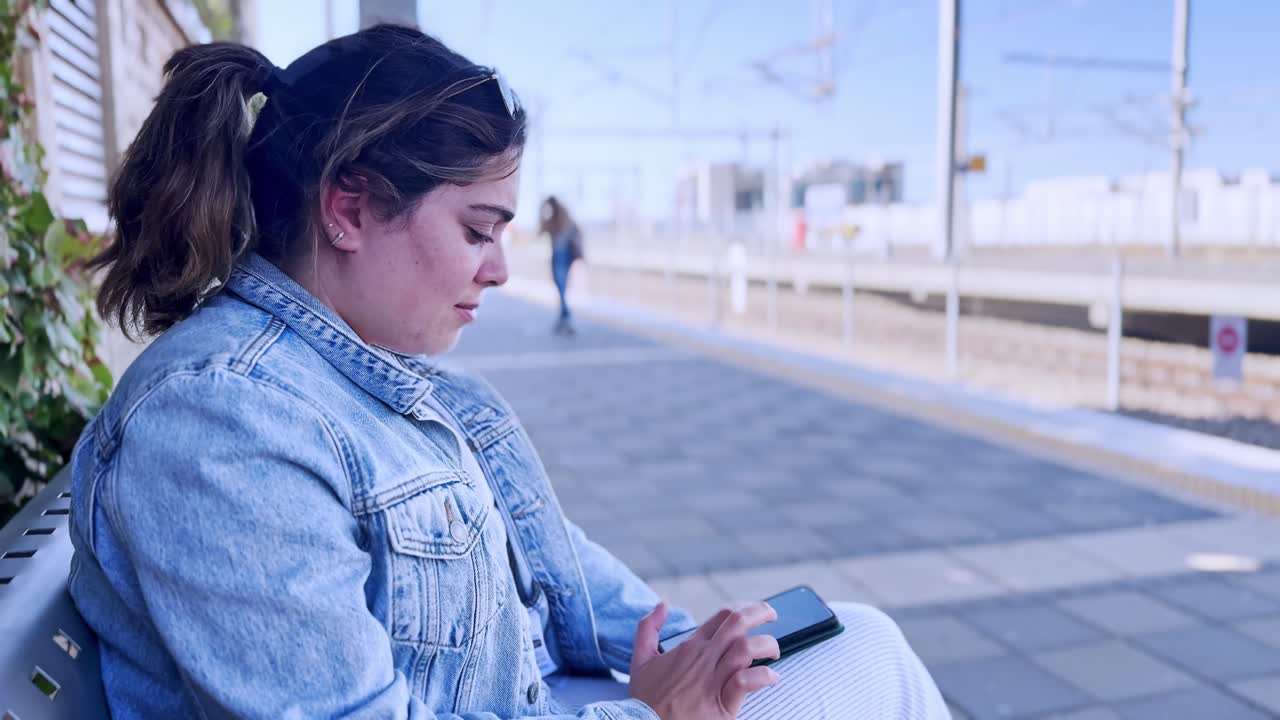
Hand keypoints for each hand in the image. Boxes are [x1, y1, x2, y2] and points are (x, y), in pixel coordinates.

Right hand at [628, 601, 780, 719]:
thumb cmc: (645, 698)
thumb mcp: (640, 659)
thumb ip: (648, 628)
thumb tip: (662, 604)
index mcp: (690, 646)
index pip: (722, 617)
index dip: (742, 610)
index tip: (754, 614)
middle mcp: (704, 657)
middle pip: (737, 623)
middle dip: (760, 613)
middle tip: (772, 615)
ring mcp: (713, 679)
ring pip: (745, 649)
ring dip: (766, 644)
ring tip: (773, 652)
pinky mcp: (720, 703)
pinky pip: (745, 682)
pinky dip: (763, 676)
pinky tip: (772, 678)